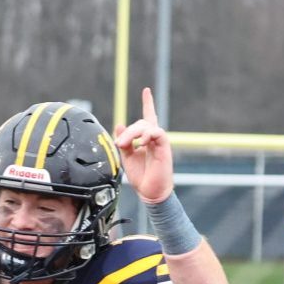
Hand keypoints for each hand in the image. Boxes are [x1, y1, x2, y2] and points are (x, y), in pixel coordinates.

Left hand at [113, 87, 173, 204]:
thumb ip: (124, 142)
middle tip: (119, 143)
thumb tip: (119, 125)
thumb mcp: (127, 158)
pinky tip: (140, 143)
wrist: (150, 192)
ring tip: (126, 144)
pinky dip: (146, 135)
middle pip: (142, 123)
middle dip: (129, 131)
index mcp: (145, 140)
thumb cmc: (140, 176)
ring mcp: (159, 142)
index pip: (148, 118)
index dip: (148, 103)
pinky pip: (157, 133)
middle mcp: (153, 138)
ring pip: (147, 126)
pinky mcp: (164, 147)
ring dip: (134, 133)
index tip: (146, 90)